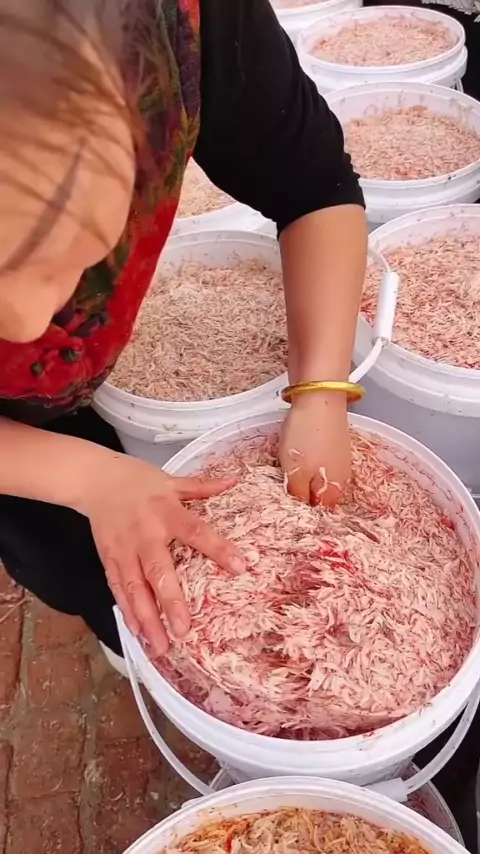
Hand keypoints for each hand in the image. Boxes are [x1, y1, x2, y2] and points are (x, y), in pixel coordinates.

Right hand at [77, 453, 243, 656]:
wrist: (94, 479)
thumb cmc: (136, 479)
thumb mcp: (172, 479)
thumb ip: (202, 486)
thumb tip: (234, 480)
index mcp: (167, 511)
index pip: (196, 532)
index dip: (218, 549)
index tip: (240, 567)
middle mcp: (145, 534)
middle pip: (158, 571)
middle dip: (170, 602)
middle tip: (184, 629)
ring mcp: (124, 550)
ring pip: (134, 589)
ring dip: (147, 619)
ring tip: (161, 646)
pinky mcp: (108, 560)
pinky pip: (118, 590)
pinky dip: (128, 613)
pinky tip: (140, 634)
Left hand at [279, 392, 350, 506]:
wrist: (320, 396)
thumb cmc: (307, 436)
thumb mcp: (295, 472)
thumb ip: (298, 495)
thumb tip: (300, 510)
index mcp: (333, 491)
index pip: (319, 515)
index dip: (302, 515)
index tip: (285, 510)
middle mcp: (342, 479)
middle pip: (320, 498)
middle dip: (303, 498)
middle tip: (282, 492)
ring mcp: (340, 460)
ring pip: (319, 480)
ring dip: (305, 480)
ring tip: (287, 473)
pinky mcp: (335, 444)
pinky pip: (320, 464)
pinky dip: (308, 464)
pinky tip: (297, 456)